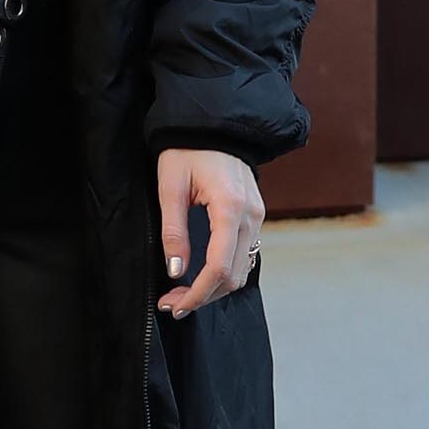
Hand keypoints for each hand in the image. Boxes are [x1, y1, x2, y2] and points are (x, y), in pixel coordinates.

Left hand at [155, 147, 264, 315]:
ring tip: (183, 293)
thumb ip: (174, 231)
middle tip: (173, 304)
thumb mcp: (170, 187)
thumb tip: (176, 271)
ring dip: (214, 287)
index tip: (176, 305)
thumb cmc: (187, 149)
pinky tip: (200, 275)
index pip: (219, 267)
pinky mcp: (255, 215)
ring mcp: (258, 216)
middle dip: (204, 296)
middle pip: (234, 275)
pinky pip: (244, 254)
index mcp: (230, 207)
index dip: (198, 293)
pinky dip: (224, 272)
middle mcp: (251, 215)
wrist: (213, 123)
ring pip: (242, 269)